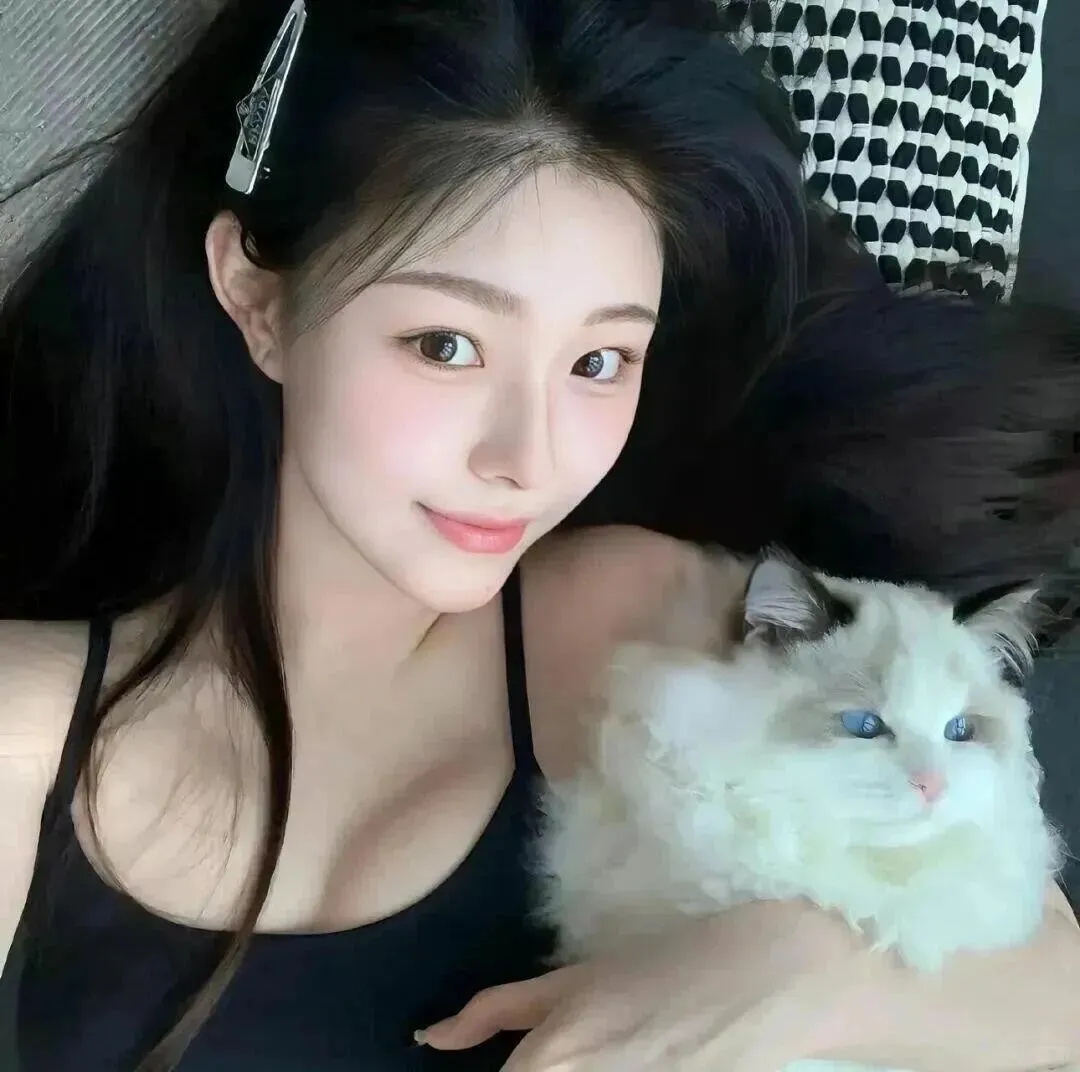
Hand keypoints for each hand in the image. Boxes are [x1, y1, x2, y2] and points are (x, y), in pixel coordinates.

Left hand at [416, 900, 860, 1070]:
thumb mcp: (573, 978)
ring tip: (600, 1050)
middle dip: (529, 1071)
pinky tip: (622, 1060)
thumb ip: (494, 1010)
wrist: (765, 977)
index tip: (491, 1061)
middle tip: (563, 1049)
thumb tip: (431, 1036)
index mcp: (547, 1061)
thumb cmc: (661, 966)